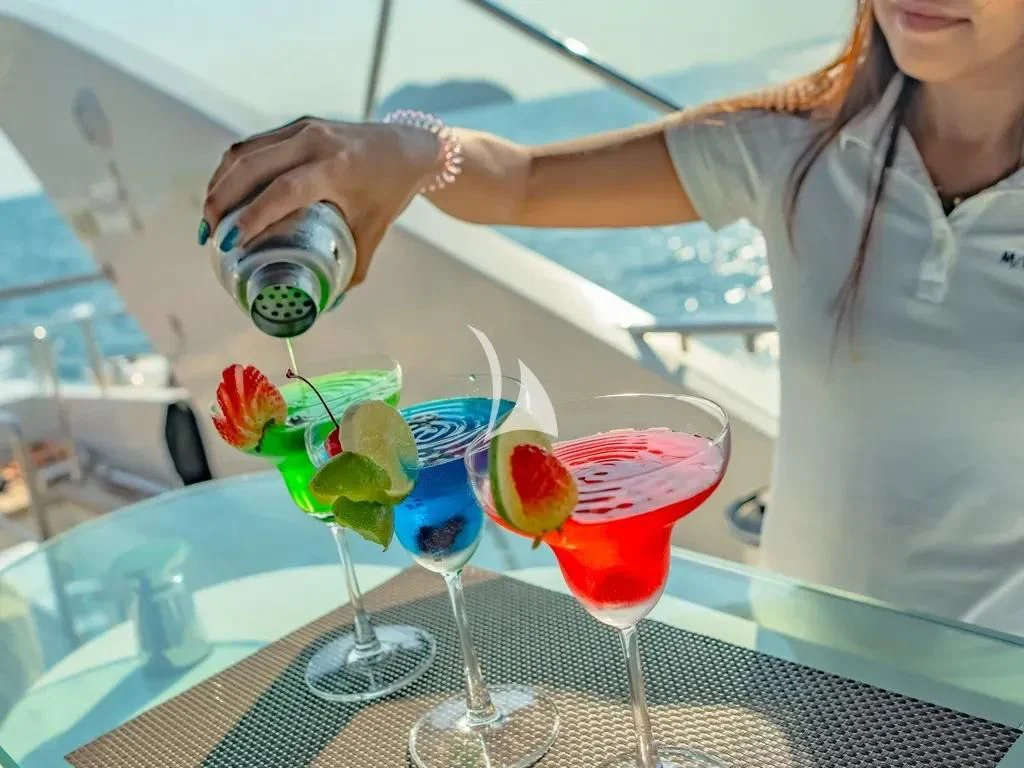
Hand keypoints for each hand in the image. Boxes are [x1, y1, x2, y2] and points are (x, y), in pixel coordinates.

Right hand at [199, 117, 438, 286]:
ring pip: (246, 152)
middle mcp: (315, 142)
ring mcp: (303, 129)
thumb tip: (327, 305)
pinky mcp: (296, 126)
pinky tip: (223, 194)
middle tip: (208, 235)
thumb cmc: (390, 192)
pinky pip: (254, 145)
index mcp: (336, 168)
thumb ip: (352, 270)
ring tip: (210, 219)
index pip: (283, 191)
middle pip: (251, 166)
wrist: (407, 148)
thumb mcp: (374, 232)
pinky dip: (232, 170)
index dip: (252, 216)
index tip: (229, 243)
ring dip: (221, 184)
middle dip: (221, 200)